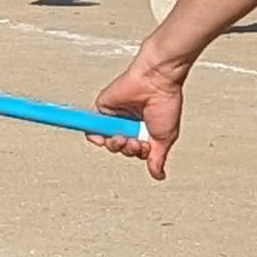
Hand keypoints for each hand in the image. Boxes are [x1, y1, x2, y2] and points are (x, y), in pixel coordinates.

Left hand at [94, 46, 187, 178]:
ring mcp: (115, 117)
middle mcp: (129, 123)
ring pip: (106, 142)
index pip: (133, 151)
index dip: (137, 154)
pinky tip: (106, 136)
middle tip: (135, 142)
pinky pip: (92, 129)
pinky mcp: (103, 109)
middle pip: (119, 148)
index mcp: (143, 130)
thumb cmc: (165, 103)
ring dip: (115, 145)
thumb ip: (157, 158)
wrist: (155, 82)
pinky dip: (96, 137)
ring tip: (125, 137)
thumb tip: (158, 175)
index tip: (146, 149)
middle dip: (127, 149)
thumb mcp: (165, 138)